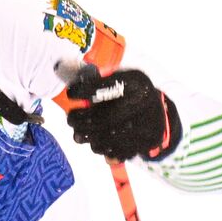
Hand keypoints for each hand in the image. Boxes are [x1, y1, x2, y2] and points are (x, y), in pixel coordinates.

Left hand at [64, 67, 180, 161]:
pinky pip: (119, 152)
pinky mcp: (145, 143)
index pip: (108, 86)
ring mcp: (147, 126)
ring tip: (79, 134)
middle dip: (82, 120)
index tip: (71, 94)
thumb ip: (94, 77)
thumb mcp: (119, 77)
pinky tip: (96, 143)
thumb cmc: (131, 92)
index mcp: (135, 83)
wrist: (159, 114)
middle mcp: (143, 104)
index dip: (85, 91)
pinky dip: (102, 150)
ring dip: (88, 138)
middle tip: (71, 119)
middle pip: (106, 118)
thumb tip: (62, 69)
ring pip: (110, 138)